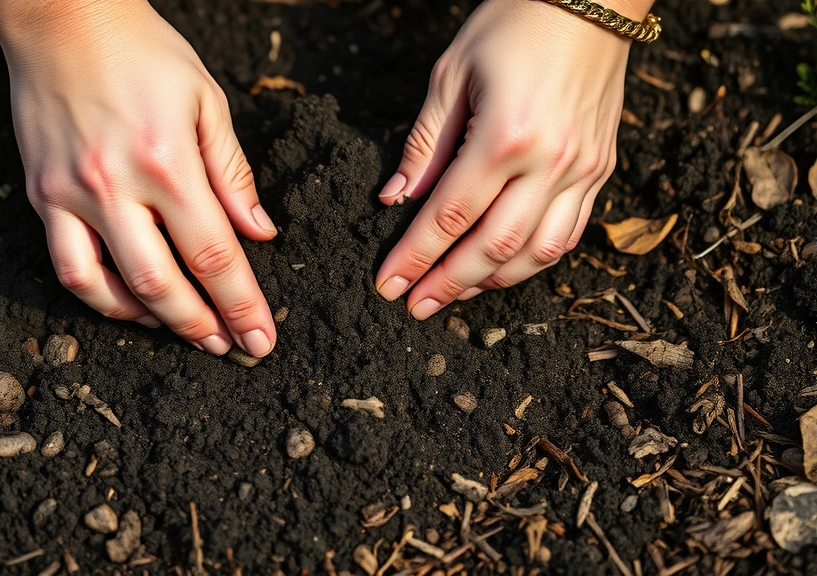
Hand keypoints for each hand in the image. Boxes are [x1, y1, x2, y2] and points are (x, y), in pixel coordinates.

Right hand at [0, 0, 276, 356]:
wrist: (63, 17)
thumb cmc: (143, 51)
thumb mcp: (206, 100)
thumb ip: (232, 173)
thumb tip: (259, 232)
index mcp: (168, 161)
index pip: (215, 255)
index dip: (242, 305)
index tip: (261, 339)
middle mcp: (115, 185)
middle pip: (163, 283)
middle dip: (203, 326)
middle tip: (230, 349)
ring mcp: (71, 194)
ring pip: (108, 287)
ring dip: (150, 322)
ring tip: (183, 331)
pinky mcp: (40, 194)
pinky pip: (67, 265)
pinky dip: (99, 296)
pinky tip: (129, 304)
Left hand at [375, 0, 634, 318]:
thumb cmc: (513, 23)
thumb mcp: (452, 75)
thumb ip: (425, 144)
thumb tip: (396, 199)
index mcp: (504, 136)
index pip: (449, 216)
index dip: (414, 257)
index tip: (387, 285)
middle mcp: (550, 162)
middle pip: (492, 247)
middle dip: (447, 283)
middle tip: (414, 306)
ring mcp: (583, 170)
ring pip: (537, 252)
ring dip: (492, 281)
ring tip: (455, 294)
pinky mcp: (601, 169)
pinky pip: (570, 233)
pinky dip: (534, 260)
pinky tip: (504, 269)